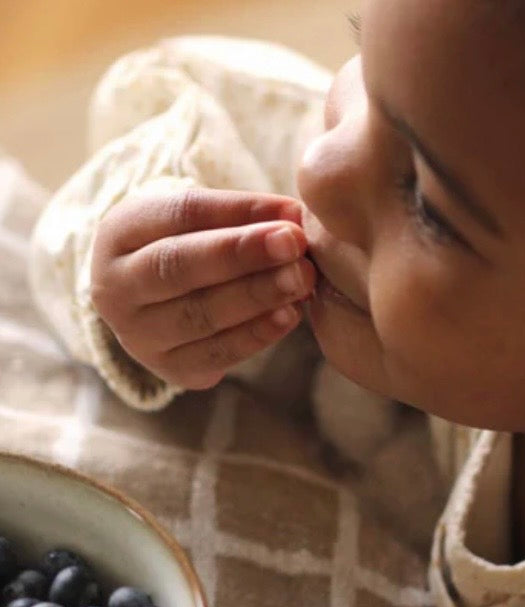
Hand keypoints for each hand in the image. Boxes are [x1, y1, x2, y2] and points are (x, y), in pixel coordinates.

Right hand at [91, 188, 316, 389]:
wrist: (160, 308)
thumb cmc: (191, 250)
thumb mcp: (204, 223)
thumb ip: (246, 217)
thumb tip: (297, 216)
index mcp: (119, 232)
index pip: (179, 213)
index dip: (238, 212)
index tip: (290, 215)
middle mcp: (116, 286)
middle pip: (178, 266)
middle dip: (242, 255)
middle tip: (295, 246)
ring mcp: (137, 334)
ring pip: (198, 314)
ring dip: (256, 296)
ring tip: (301, 279)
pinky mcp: (168, 369)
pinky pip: (215, 354)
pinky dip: (256, 335)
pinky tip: (289, 315)